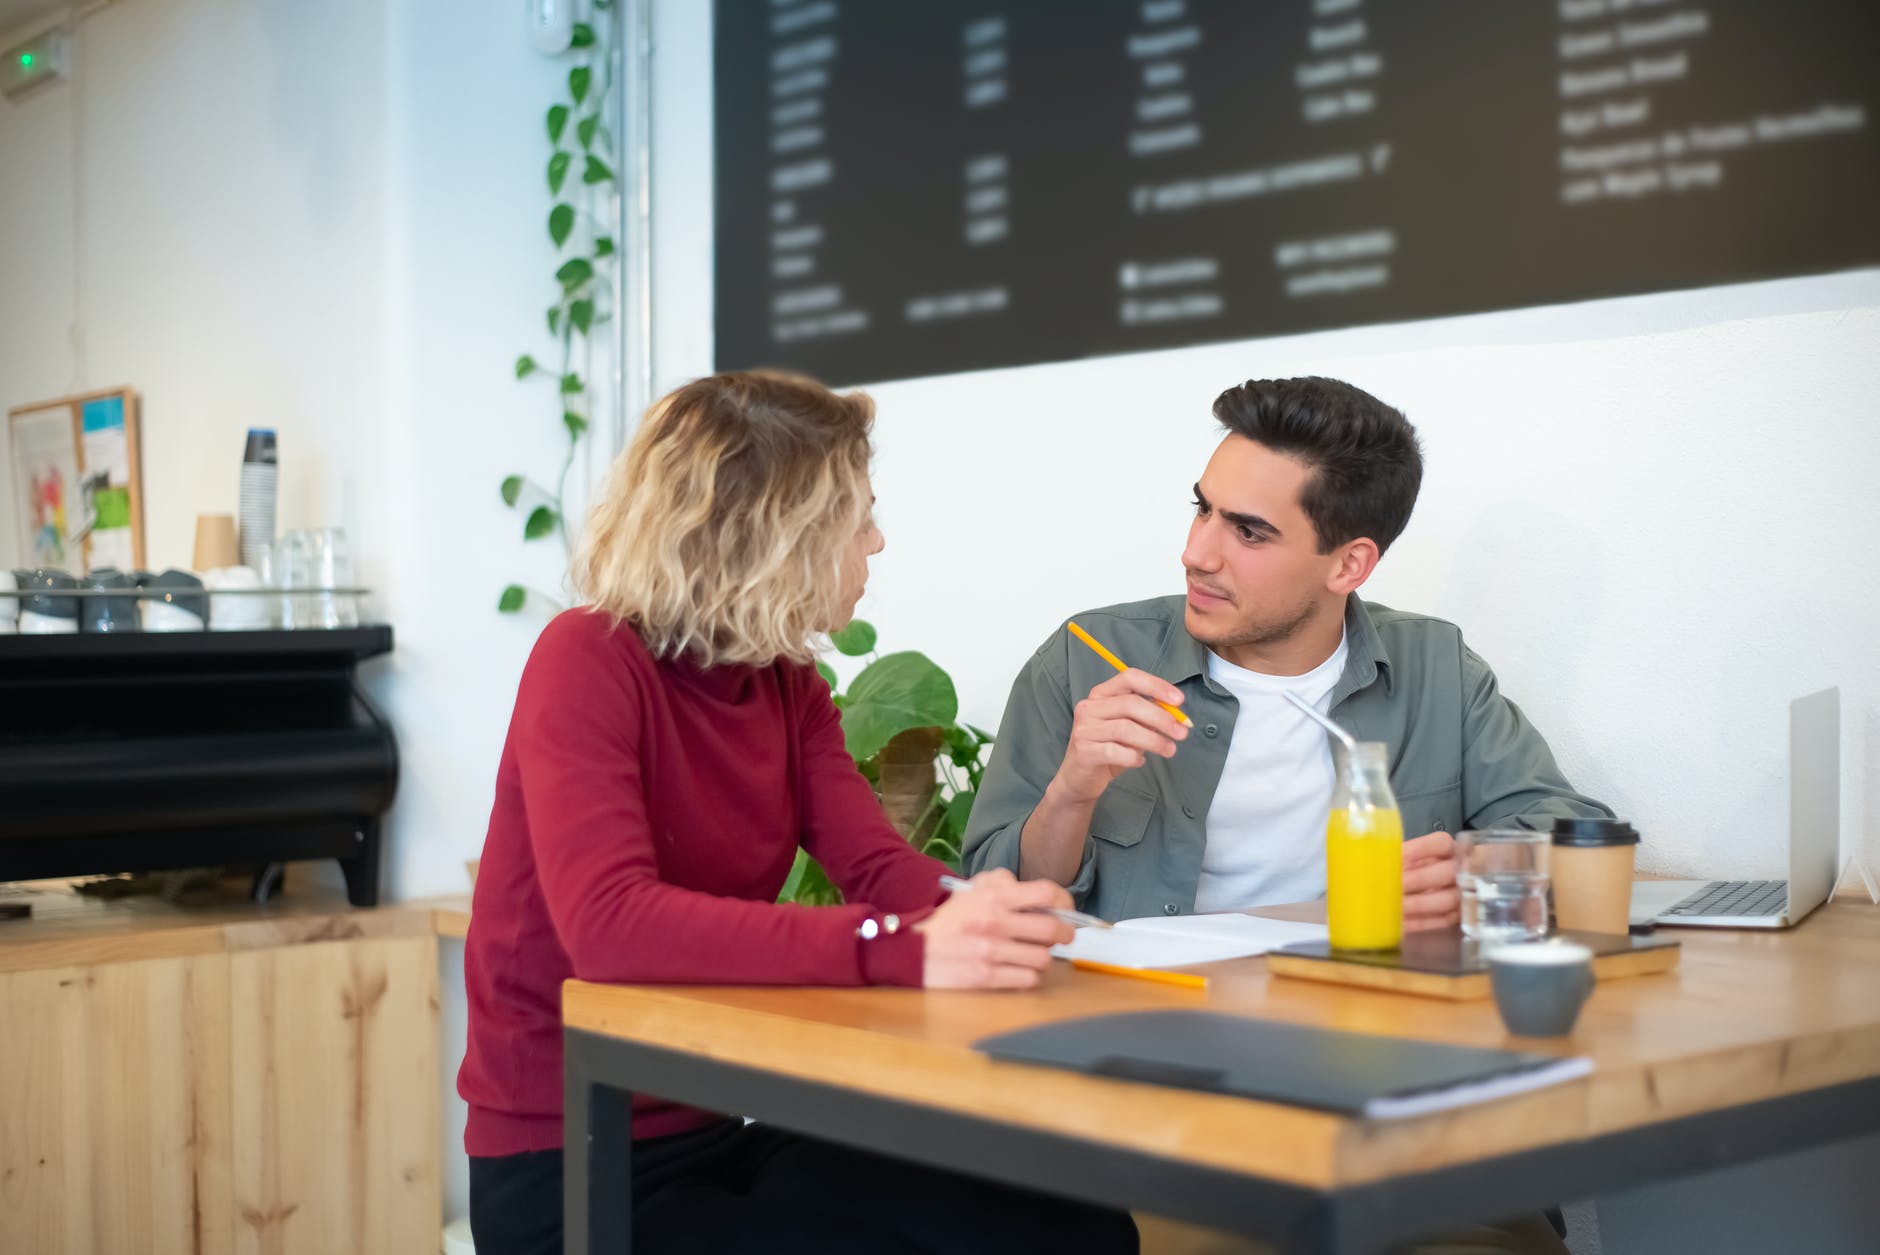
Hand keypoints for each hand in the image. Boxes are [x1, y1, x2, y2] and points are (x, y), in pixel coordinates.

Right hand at [916, 868, 1075, 989]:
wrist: (913, 951)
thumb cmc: (947, 921)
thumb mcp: (969, 891)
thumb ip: (999, 882)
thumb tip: (1029, 887)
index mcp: (993, 897)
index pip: (1046, 892)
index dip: (1064, 901)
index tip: (1065, 909)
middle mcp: (995, 922)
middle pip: (1052, 928)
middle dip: (1065, 933)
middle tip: (1063, 936)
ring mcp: (992, 952)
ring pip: (1043, 957)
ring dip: (1043, 956)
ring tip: (1034, 954)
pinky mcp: (987, 978)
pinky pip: (1028, 979)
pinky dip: (1029, 975)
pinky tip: (1020, 970)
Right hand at [1049, 668, 1188, 804]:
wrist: (1079, 778)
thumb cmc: (1109, 748)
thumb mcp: (1129, 727)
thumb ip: (1148, 717)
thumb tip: (1178, 716)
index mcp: (1101, 694)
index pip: (1129, 678)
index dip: (1156, 686)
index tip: (1179, 700)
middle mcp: (1089, 708)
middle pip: (1130, 704)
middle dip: (1161, 718)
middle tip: (1182, 733)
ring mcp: (1084, 730)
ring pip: (1125, 729)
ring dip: (1154, 740)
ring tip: (1170, 750)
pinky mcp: (1085, 752)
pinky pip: (1117, 752)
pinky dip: (1134, 757)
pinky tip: (1140, 761)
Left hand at [1403, 830, 1460, 931]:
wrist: (1439, 889)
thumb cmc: (1419, 869)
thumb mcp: (1412, 859)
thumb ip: (1400, 859)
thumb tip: (1375, 861)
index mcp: (1448, 849)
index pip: (1441, 843)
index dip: (1419, 849)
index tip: (1397, 856)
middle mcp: (1460, 869)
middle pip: (1446, 872)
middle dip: (1418, 880)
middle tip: (1393, 886)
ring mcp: (1464, 894)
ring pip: (1447, 899)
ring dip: (1419, 904)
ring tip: (1395, 907)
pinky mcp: (1460, 916)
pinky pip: (1443, 921)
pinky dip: (1420, 922)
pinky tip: (1400, 923)